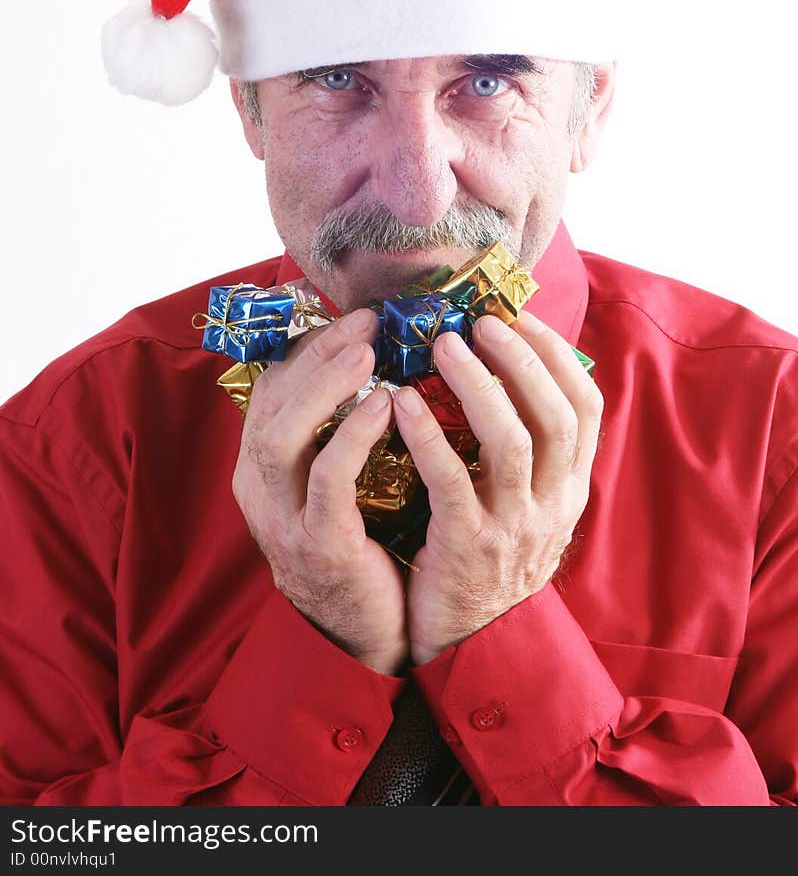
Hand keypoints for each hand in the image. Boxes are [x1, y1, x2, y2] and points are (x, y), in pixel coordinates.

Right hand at [231, 308, 407, 674]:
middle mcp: (261, 487)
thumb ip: (344, 424)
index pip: (273, 387)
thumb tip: (379, 355)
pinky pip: (327, 482)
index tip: (355, 314)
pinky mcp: (318, 546)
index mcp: (265, 465)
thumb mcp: (342, 477)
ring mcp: (284, 519)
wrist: (366, 633)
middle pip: (271, 402)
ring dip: (324, 388)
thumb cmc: (364, 541)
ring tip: (367, 351)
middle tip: (367, 319)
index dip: (310, 345)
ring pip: (282, 437)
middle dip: (317, 353)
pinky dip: (352, 438)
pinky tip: (386, 406)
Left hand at [393, 310, 602, 664]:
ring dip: (477, 385)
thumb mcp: (532, 505)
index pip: (586, 407)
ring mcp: (514, 526)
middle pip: (553, 415)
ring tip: (443, 347)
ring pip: (509, 441)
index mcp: (570, 486)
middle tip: (480, 322)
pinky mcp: (467, 546)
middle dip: (520, 359)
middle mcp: (553, 503)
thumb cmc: (493, 556)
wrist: (473, 643)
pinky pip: (450, 479)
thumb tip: (513, 369)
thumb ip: (530, 450)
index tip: (521, 316)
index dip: (556, 355)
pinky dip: (428, 434)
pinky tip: (402, 402)